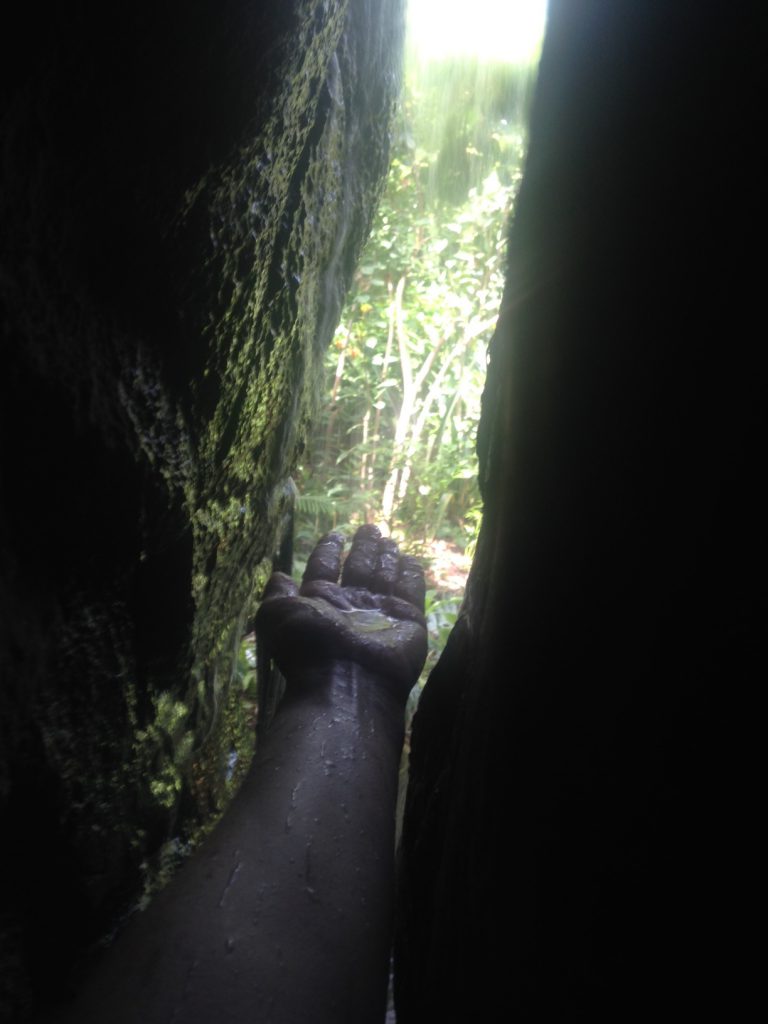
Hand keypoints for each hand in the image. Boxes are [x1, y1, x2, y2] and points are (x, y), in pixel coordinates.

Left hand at [255, 525, 427, 699]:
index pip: (324, 568)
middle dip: (363, 548)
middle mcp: (351, 606)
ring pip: (384, 575)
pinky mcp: (408, 620)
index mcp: (321, 601)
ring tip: (388, 539)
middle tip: (369, 528)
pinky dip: (411, 574)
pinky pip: (411, 590)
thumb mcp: (277, 616)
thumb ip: (276, 594)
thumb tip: (279, 575)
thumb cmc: (310, 647)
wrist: (348, 682)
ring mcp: (380, 613)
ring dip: (386, 557)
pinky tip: (410, 559)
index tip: (335, 534)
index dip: (328, 550)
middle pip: (358, 568)